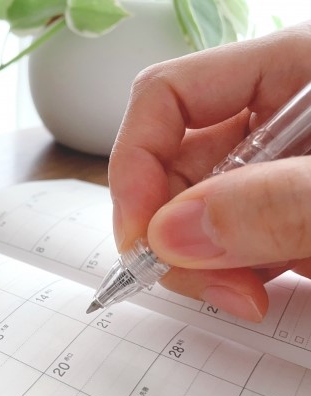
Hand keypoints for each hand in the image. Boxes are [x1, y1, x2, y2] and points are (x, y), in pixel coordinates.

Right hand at [108, 21, 310, 321]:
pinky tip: (261, 291)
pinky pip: (227, 239)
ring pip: (192, 211)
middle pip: (172, 163)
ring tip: (246, 297)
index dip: (134, 165)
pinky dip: (229, 274)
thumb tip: (166, 236)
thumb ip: (275, 203)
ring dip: (200, 262)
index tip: (140, 238)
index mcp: (291, 68)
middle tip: (206, 285)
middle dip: (170, 232)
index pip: (166, 96)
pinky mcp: (285, 212)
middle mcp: (273, 115)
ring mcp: (277, 168)